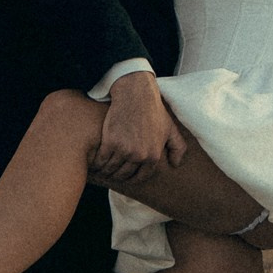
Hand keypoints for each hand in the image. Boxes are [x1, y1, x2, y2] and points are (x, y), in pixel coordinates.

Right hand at [90, 70, 186, 186]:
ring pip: (111, 169)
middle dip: (117, 175)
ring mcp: (124, 150)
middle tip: (110, 172)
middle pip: (124, 174)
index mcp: (153, 156)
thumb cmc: (154, 110)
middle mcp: (139, 156)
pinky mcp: (110, 142)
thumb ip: (178, 148)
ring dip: (105, 171)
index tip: (125, 175)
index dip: (132, 177)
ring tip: (101, 169)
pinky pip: (101, 160)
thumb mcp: (171, 128)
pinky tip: (95, 161)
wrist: (136, 94)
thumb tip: (175, 164)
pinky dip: (97, 162)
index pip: (140, 176)